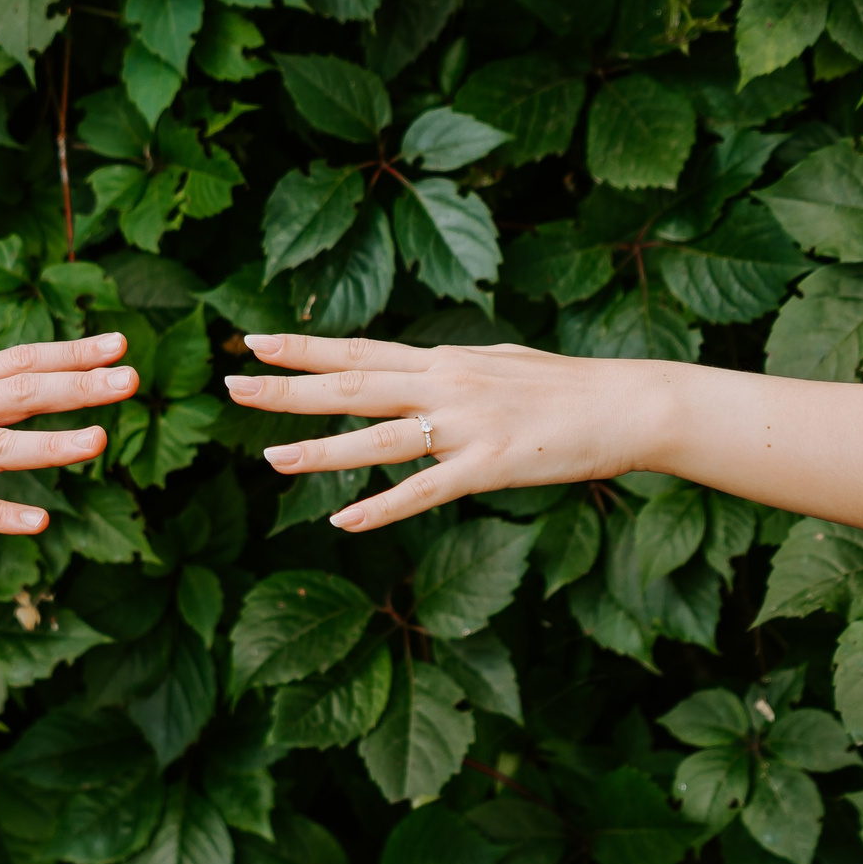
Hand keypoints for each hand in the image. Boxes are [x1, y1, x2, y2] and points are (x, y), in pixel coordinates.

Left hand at [224, 334, 655, 529]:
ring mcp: (467, 426)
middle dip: (288, 388)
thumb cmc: (569, 390)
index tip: (253, 341)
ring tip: (270, 456)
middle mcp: (446, 385)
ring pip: (378, 439)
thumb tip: (418, 369)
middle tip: (232, 383)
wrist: (630, 403)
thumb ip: (452, 373)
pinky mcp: (492, 466)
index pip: (359, 350)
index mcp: (444, 361)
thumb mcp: (499, 366)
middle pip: (353, 384)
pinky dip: (383, 506)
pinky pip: (426, 491)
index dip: (303, 348)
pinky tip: (344, 522)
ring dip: (321, 450)